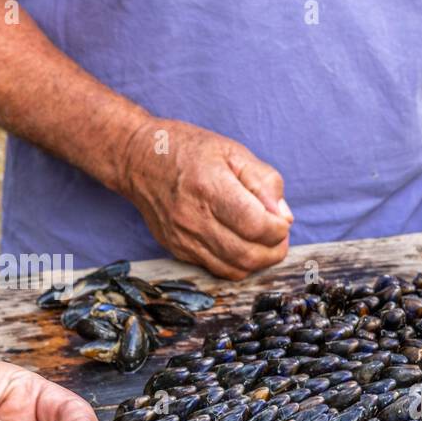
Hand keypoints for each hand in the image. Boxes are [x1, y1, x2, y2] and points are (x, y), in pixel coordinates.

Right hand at [120, 118, 291, 279]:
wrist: (137, 159)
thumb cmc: (189, 150)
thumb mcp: (232, 152)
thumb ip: (264, 182)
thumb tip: (284, 217)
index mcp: (210, 187)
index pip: (256, 225)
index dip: (278, 229)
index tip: (281, 221)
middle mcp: (193, 217)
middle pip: (248, 254)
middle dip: (274, 250)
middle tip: (279, 235)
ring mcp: (183, 238)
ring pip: (235, 269)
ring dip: (259, 261)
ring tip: (264, 242)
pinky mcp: (177, 250)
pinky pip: (218, 270)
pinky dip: (238, 264)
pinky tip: (242, 246)